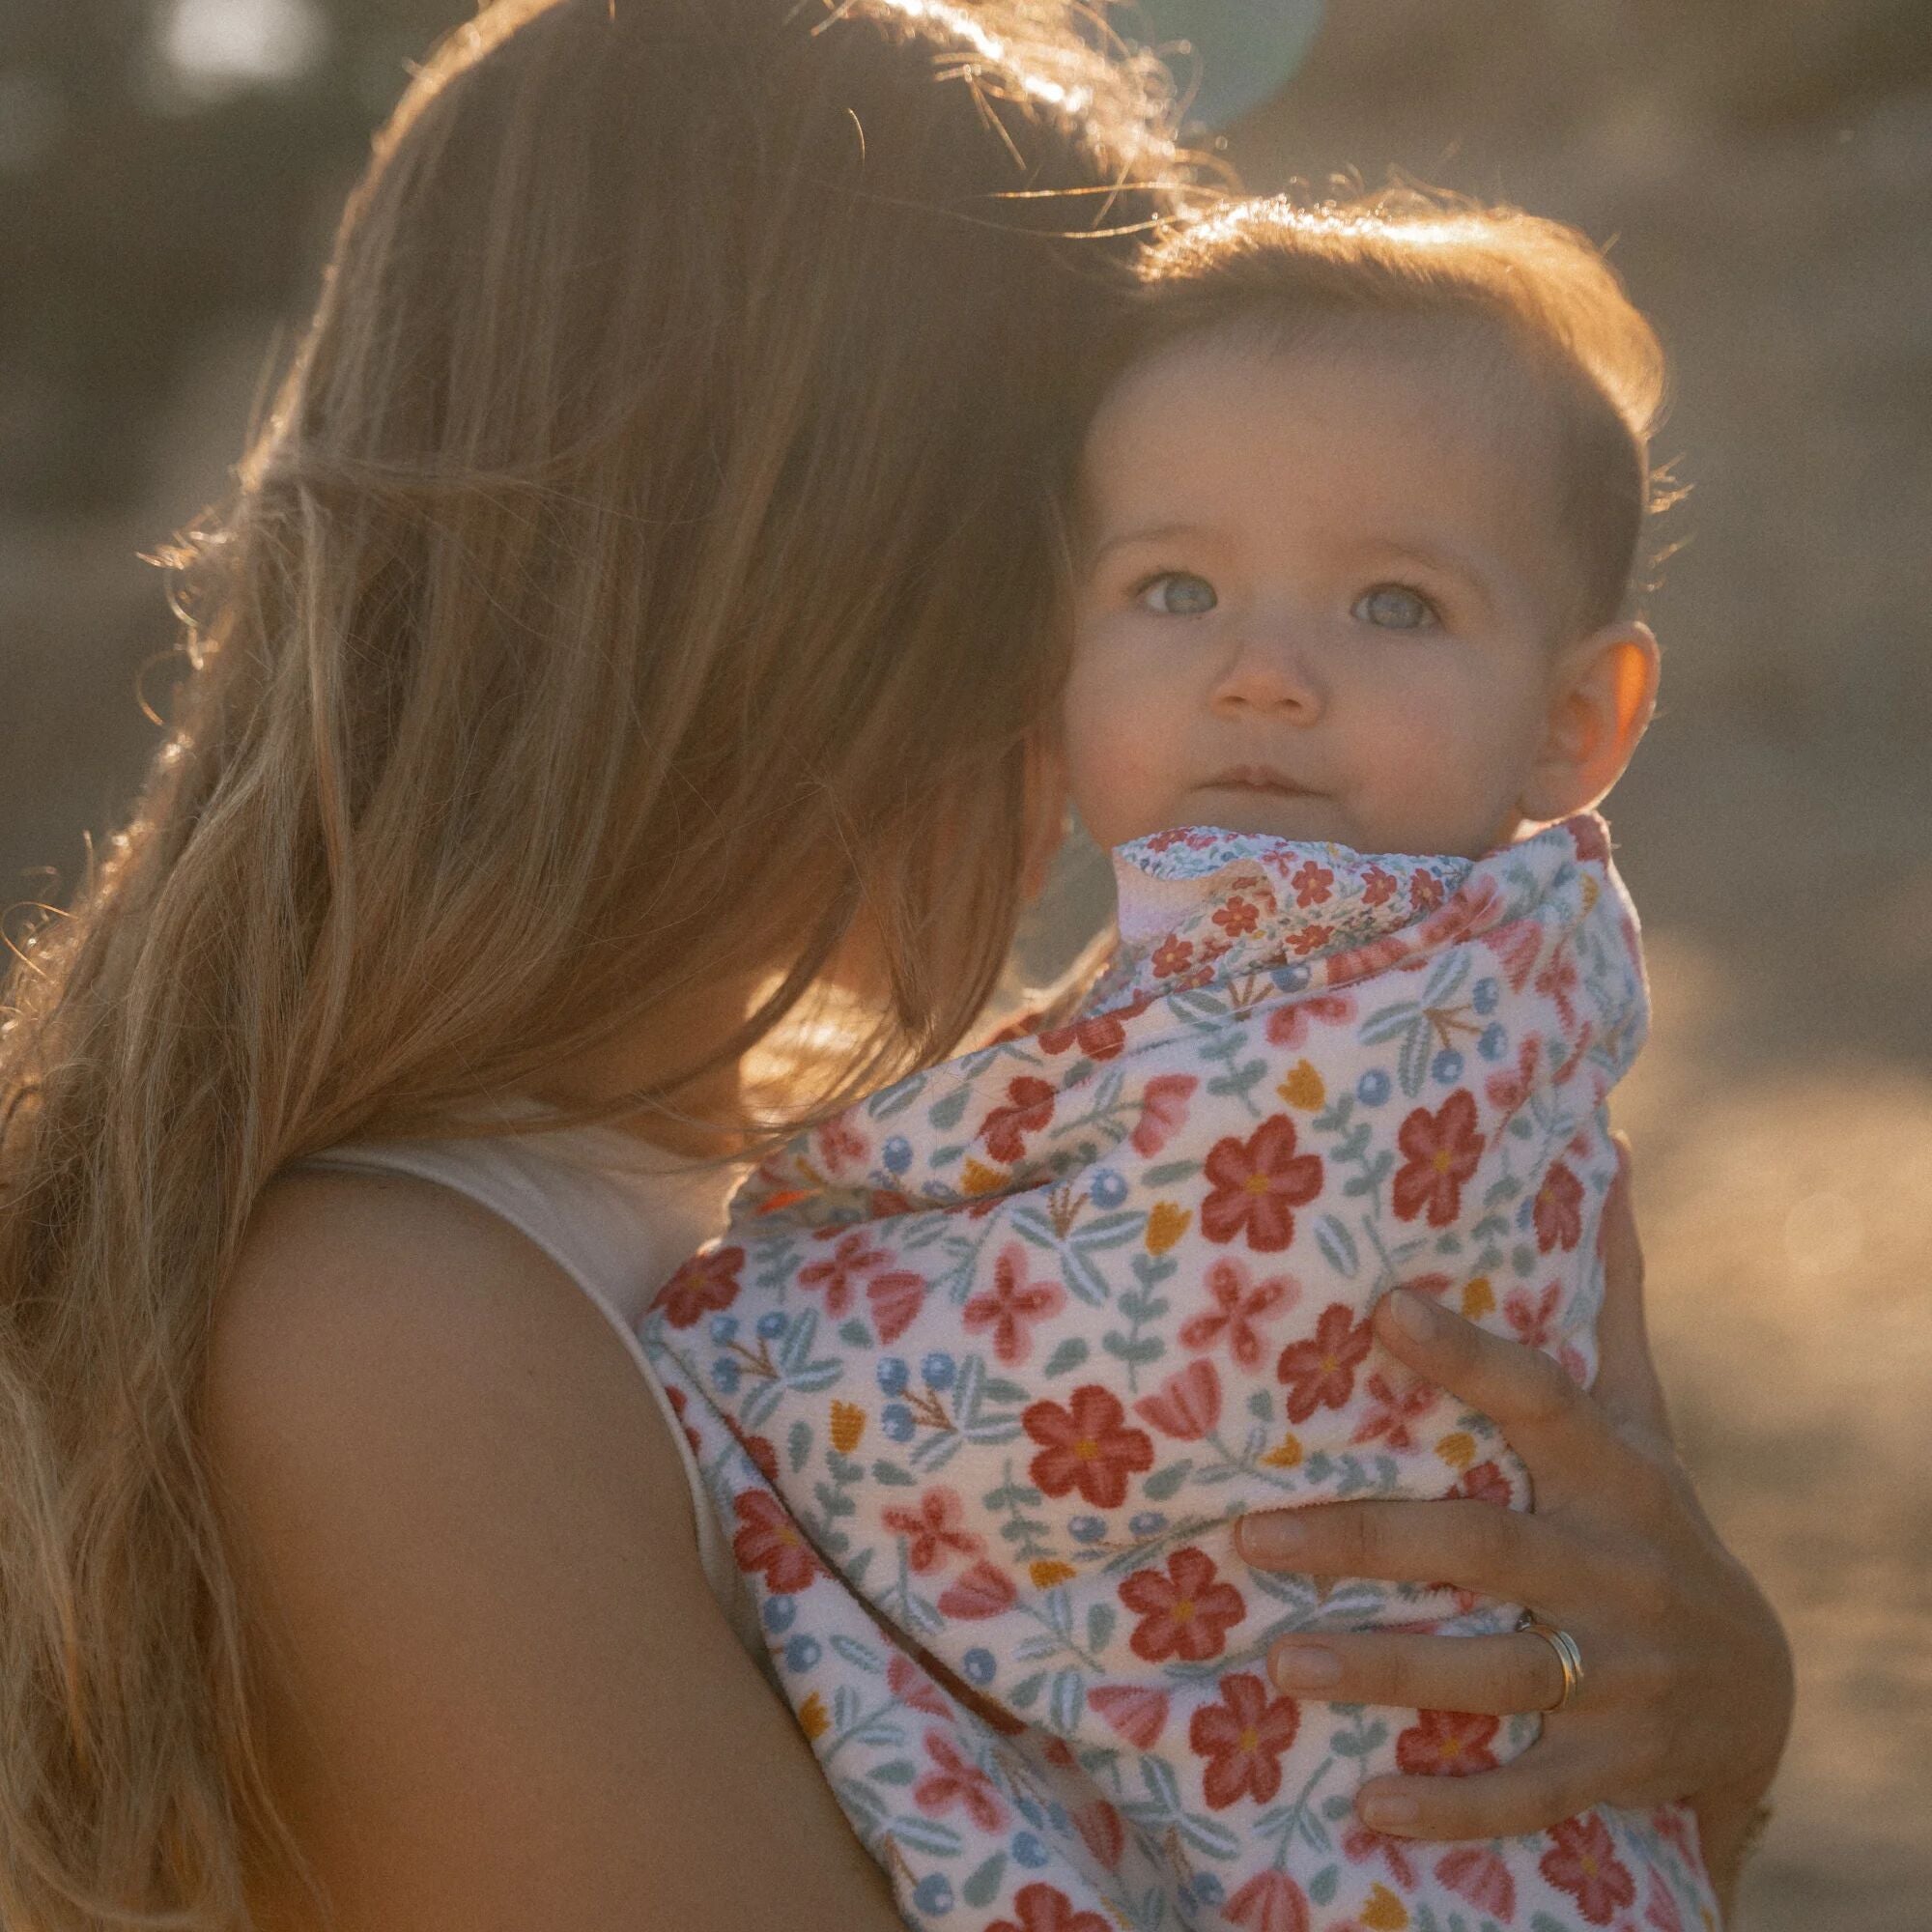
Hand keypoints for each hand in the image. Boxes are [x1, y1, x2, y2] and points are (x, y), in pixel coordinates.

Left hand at [1233, 1142, 1791, 1895]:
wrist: (1758, 1694)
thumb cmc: (1654, 1523)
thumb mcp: (1641, 1418)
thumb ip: (1606, 1302)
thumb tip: (1604, 1152)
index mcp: (1615, 1474)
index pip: (1541, 1401)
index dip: (1467, 1355)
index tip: (1381, 1307)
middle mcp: (1616, 1569)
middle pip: (1484, 1550)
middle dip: (1366, 1544)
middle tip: (1246, 1535)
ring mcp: (1621, 1675)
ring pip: (1498, 1672)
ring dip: (1386, 1671)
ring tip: (1278, 1664)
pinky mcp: (1614, 1767)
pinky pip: (1531, 1791)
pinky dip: (1454, 1806)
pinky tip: (1366, 1806)